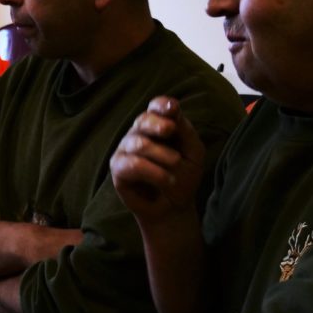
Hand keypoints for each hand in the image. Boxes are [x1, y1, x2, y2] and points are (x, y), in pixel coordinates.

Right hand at [110, 96, 204, 223]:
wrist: (175, 208)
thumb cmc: (183, 178)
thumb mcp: (193, 153)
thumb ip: (185, 132)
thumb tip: (173, 113)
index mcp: (158, 127)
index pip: (155, 108)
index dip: (161, 104)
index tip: (173, 108)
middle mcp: (139, 135)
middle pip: (142, 120)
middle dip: (157, 123)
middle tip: (170, 130)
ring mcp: (125, 151)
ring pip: (138, 143)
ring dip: (161, 154)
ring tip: (176, 166)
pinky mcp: (118, 170)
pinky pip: (131, 164)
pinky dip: (152, 171)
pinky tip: (167, 180)